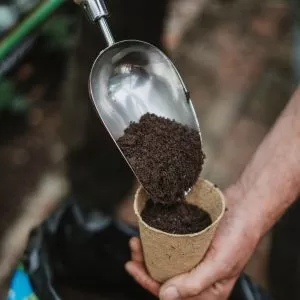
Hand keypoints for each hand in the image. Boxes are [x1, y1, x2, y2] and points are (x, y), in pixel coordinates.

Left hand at [125, 184, 261, 299]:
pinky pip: (169, 244)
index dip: (148, 283)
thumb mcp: (221, 265)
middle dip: (145, 265)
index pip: (172, 295)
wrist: (246, 205)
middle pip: (164, 277)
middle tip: (133, 249)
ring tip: (137, 240)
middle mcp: (198, 275)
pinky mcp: (191, 240)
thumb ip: (194, 283)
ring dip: (148, 252)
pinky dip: (157, 240)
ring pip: (164, 260)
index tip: (133, 267)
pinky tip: (148, 233)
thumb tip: (165, 296)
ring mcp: (194, 256)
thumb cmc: (240, 237)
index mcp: (208, 289)